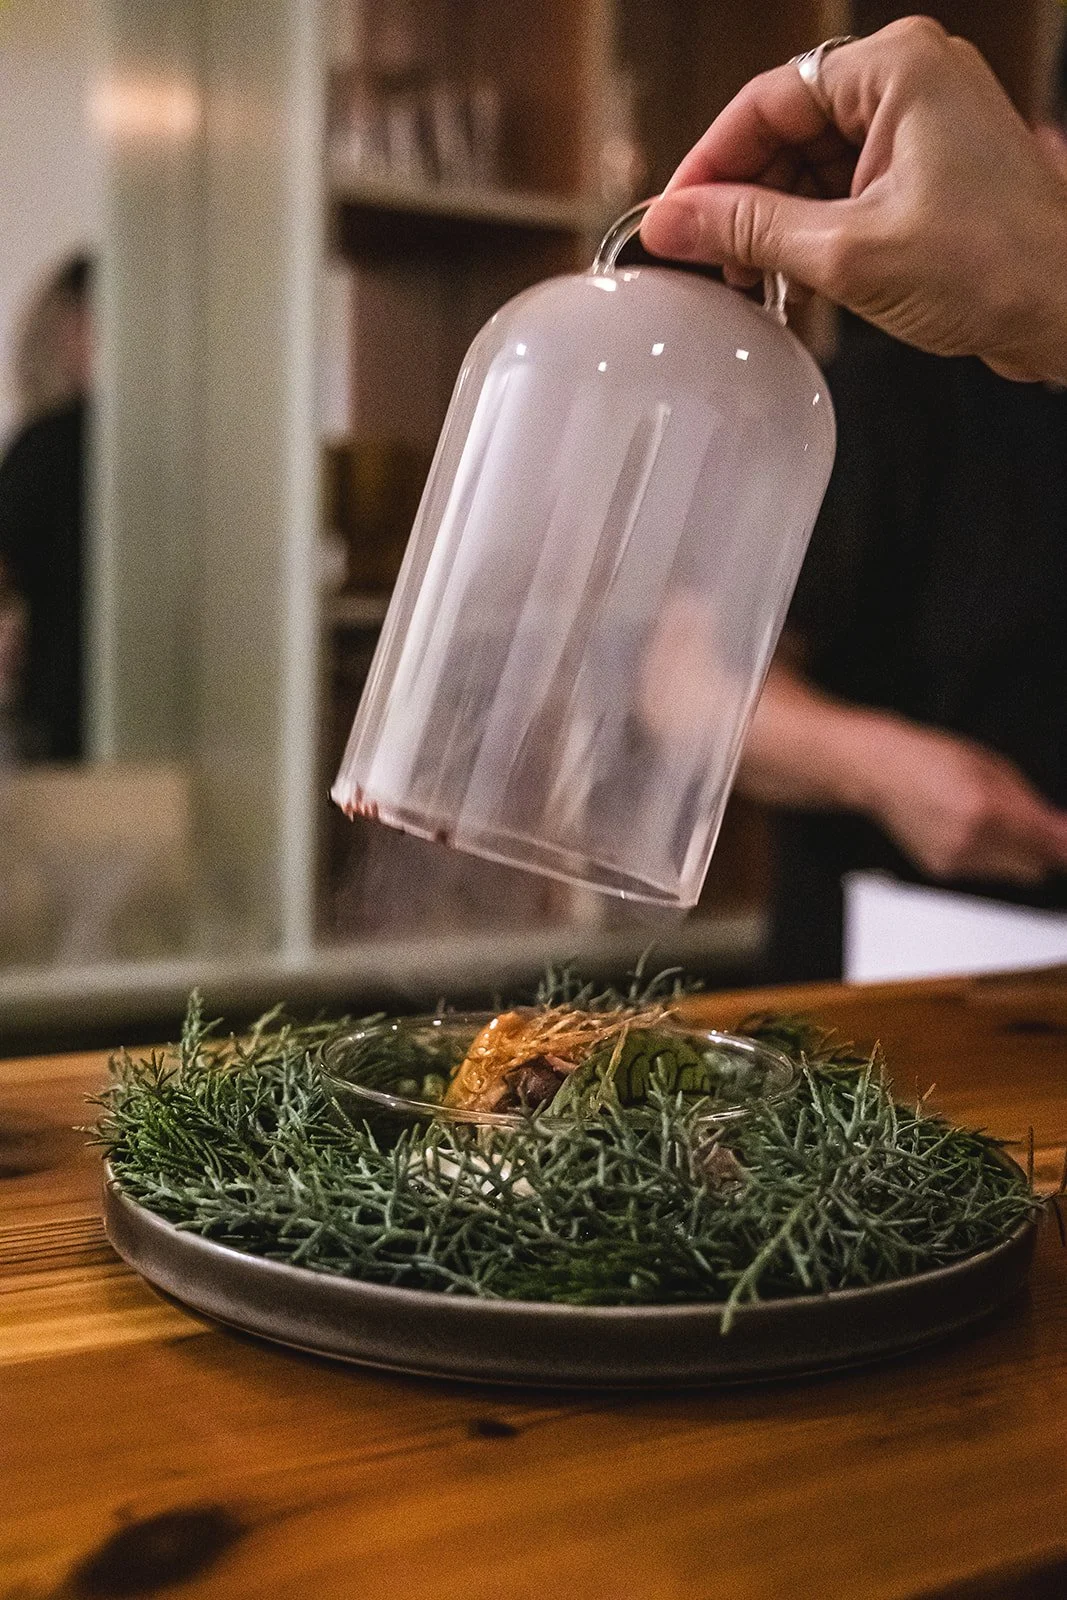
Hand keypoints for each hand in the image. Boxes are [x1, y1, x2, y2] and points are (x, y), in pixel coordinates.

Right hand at [640, 17, 1066, 382]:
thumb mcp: (847, 253)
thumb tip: (673, 222)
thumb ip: (749, 230)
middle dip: (744, 199)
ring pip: (813, 163)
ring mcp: (922, 124)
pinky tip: (793, 276)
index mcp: (895, 69)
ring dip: (776, 222)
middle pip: (787, 131)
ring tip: (753, 279)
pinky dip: (813, 230)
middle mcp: (910, 80)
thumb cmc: (993, 268)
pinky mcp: (929, 168)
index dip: (709, 165)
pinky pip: (846, 186)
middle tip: (710, 260)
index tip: (673, 218)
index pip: (766, 101)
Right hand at [863, 721, 1066, 886]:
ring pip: (1013, 874)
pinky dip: (992, 859)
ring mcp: (955, 860)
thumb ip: (1031, 800)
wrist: (879, 773)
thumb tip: (1060, 827)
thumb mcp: (992, 765)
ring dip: (1018, 855)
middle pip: (1036, 867)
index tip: (1065, 838)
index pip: (1050, 845)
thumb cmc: (929, 759)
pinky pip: (986, 875)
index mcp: (987, 808)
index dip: (1064, 844)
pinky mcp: (942, 871)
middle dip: (1044, 851)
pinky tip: (974, 832)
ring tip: (996, 824)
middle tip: (1041, 831)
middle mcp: (971, 841)